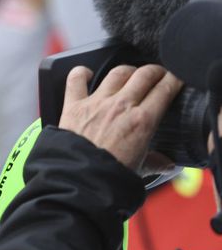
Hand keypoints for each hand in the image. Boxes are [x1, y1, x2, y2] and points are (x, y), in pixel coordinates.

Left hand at [59, 65, 182, 170]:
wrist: (79, 179)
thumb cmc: (108, 175)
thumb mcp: (140, 169)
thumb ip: (156, 163)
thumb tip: (167, 164)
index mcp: (142, 120)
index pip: (165, 88)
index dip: (174, 80)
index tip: (176, 79)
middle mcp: (121, 106)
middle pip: (144, 74)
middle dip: (155, 71)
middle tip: (156, 75)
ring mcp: (97, 103)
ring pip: (117, 72)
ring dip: (127, 71)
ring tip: (130, 74)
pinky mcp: (74, 106)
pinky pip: (75, 80)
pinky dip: (80, 73)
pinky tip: (85, 73)